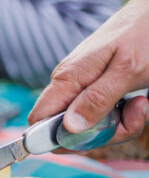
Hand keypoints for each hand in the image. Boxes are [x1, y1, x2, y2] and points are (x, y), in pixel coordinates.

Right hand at [28, 0, 148, 144]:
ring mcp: (80, 87)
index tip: (88, 141)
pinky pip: (100, 116)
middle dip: (102, 134)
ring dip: (119, 125)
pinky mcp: (93, 90)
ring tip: (140, 104)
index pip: (39, 119)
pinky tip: (137, 101)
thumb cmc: (143, 36)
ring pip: (88, 127)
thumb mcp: (126, 72)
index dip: (55, 138)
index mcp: (67, 78)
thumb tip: (68, 127)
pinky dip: (122, 116)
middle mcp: (68, 85)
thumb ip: (97, 100)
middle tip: (131, 116)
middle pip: (68, 130)